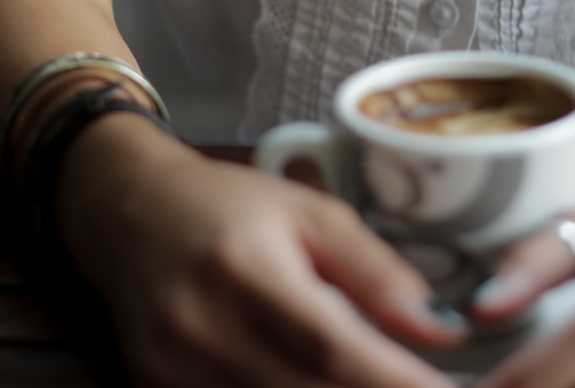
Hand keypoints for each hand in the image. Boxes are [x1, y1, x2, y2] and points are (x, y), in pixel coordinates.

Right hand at [55, 115, 465, 387]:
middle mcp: (201, 330)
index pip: (335, 349)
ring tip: (377, 379)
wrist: (130, 213)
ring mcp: (172, 373)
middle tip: (428, 387)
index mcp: (245, 270)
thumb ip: (376, 271)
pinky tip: (318, 383)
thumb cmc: (226, 205)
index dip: (400, 381)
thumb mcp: (309, 214)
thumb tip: (444, 331)